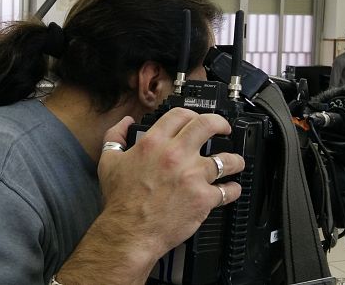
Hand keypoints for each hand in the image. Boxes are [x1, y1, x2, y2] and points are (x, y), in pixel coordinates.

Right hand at [98, 107, 244, 259]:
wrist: (130, 232)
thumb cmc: (121, 201)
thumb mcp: (109, 162)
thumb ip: (114, 137)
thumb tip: (125, 123)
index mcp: (154, 143)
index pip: (180, 115)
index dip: (191, 114)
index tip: (195, 119)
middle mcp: (176, 155)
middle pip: (208, 126)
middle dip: (220, 124)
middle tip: (224, 129)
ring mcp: (192, 176)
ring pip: (226, 159)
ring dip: (234, 160)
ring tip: (235, 162)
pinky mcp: (203, 198)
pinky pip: (227, 191)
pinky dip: (232, 190)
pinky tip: (231, 189)